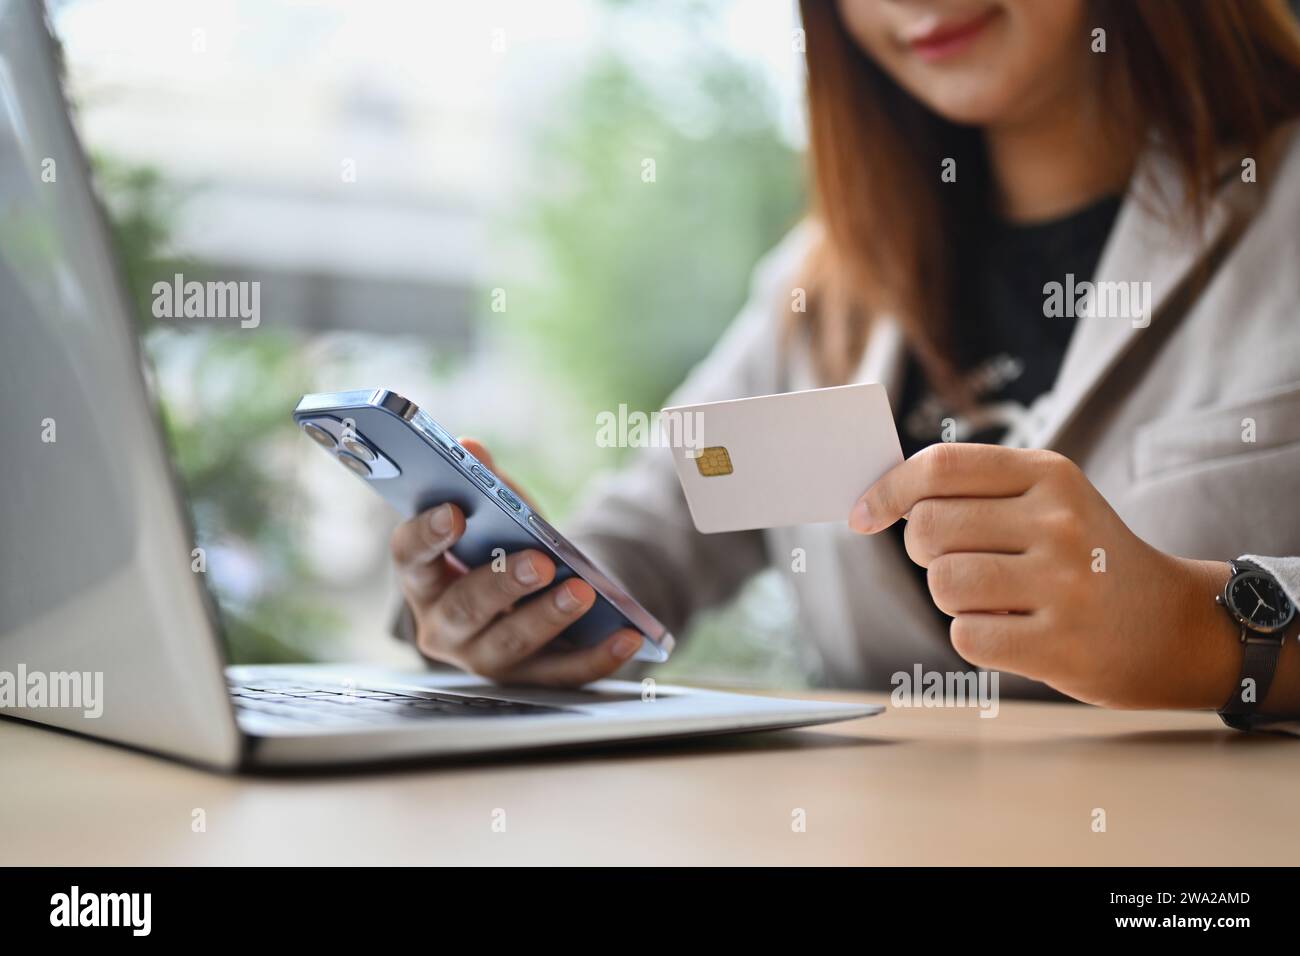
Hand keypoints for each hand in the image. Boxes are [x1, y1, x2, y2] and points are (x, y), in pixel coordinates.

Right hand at [390, 438, 642, 686]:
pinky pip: (563, 674)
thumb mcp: (492, 512)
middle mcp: (443, 627)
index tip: (454, 512)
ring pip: (511, 644)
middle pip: (464, 609)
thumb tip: (471, 448)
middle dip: (502, 584)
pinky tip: (627, 637)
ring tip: (584, 591)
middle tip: (541, 562)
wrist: (526, 600)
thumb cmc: (498, 547)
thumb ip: (481, 480)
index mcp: (423, 579)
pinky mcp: (529, 678)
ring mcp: (484, 658)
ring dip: (549, 618)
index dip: (427, 534)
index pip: (410, 557)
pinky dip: (597, 658)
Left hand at [848, 443, 1238, 708]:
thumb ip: (973, 490)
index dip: (887, 490)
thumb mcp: (1049, 500)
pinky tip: (1012, 631)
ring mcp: (1064, 584)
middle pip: (928, 527)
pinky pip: (965, 637)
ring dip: (950, 597)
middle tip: (958, 561)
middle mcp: (1059, 522)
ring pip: (942, 583)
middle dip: (924, 550)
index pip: (939, 466)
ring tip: (992, 599)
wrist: (1175, 628)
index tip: (862, 515)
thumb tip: (875, 499)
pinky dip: (973, 637)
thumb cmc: (1087, 559)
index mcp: (1050, 474)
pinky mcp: (1061, 645)